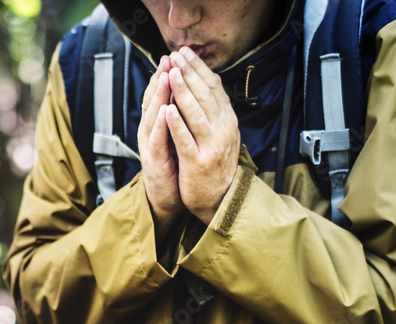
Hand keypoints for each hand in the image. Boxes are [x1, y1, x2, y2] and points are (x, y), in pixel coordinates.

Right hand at [138, 54, 182, 233]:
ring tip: (165, 77)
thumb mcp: (174, 138)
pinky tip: (164, 113)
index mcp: (157, 125)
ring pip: (153, 117)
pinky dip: (160, 126)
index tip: (174, 56)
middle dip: (161, 78)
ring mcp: (150, 147)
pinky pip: (157, 141)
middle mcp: (150, 132)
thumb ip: (176, 117)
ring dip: (158, 97)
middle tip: (168, 58)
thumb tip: (183, 94)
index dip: (165, 75)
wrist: (165, 199)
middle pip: (153, 101)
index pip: (160, 95)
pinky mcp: (154, 162)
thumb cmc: (172, 167)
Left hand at [166, 47, 240, 223]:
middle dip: (189, 74)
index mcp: (227, 121)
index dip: (199, 68)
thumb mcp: (221, 132)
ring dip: (183, 93)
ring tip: (171, 74)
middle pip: (205, 96)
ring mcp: (211, 146)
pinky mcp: (197, 163)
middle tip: (176, 55)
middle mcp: (222, 130)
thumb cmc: (215, 164)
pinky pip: (186, 140)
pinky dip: (177, 124)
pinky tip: (168, 110)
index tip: (185, 52)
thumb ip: (216, 108)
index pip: (213, 87)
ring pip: (196, 114)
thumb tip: (214, 78)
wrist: (220, 199)